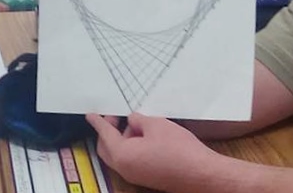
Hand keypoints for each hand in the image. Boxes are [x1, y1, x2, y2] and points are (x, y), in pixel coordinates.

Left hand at [87, 113, 224, 191]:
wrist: (202, 174)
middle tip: (116, 117)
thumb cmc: (179, 149)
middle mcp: (125, 169)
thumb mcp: (156, 125)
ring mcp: (136, 176)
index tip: (90, 115)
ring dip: (123, 138)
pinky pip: (131, 160)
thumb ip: (138, 120)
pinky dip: (132, 147)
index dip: (98, 122)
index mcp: (122, 155)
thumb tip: (131, 121)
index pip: (105, 134)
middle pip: (106, 148)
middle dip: (109, 131)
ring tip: (139, 124)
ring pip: (119, 154)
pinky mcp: (147, 178)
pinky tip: (147, 136)